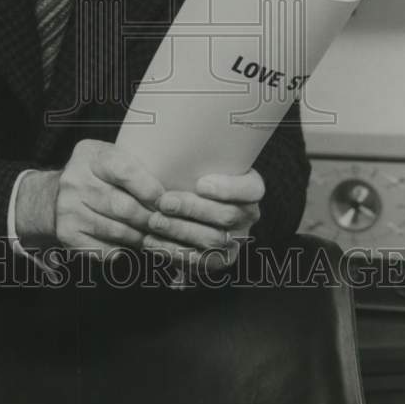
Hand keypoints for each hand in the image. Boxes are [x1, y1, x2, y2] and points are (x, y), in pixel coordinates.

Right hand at [16, 139, 163, 255]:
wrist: (52, 197)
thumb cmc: (96, 176)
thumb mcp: (110, 158)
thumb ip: (135, 168)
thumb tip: (173, 194)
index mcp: (89, 155)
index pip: (124, 171)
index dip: (150, 189)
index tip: (167, 202)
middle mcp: (74, 181)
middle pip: (124, 206)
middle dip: (151, 219)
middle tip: (168, 225)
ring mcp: (67, 209)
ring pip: (117, 230)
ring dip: (141, 237)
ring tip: (155, 236)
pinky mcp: (66, 234)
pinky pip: (104, 248)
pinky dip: (122, 250)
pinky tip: (131, 246)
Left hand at [142, 169, 263, 272]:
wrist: (189, 211)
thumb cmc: (191, 178)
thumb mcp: (198, 164)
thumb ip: (193, 159)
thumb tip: (172, 142)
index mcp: (249, 190)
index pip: (252, 189)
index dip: (229, 189)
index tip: (200, 184)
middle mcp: (247, 216)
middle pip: (226, 216)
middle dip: (192, 209)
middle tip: (164, 202)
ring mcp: (234, 241)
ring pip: (211, 240)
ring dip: (179, 230)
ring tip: (154, 221)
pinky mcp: (217, 261)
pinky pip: (197, 261)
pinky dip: (172, 251)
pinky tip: (152, 241)